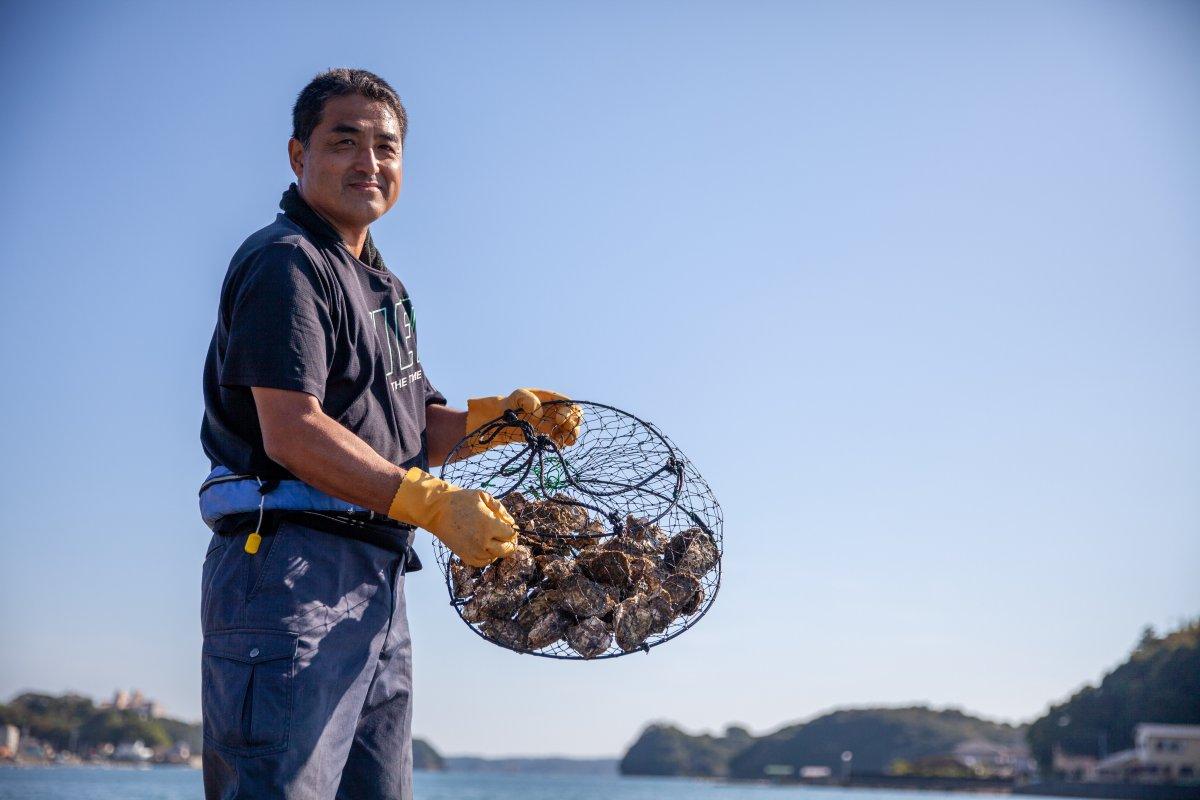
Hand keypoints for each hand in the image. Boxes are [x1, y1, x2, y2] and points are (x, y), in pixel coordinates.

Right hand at [388, 467, 516, 566]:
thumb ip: (500, 509)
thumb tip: (512, 523)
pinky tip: (485, 546)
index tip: (508, 526)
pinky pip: (483, 562)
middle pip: (507, 549)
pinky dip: (487, 556)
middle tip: (506, 535)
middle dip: (509, 542)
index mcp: (489, 525)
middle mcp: (483, 541)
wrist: (437, 510)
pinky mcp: (465, 557)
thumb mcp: (483, 496)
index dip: (512, 530)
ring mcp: (474, 551)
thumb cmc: (460, 500)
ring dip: (498, 549)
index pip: (511, 535)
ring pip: (496, 556)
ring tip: (493, 538)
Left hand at [466, 388, 581, 452]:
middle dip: (574, 425)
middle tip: (563, 429)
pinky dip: (560, 444)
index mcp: (552, 400)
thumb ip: (527, 399)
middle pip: (575, 419)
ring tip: (563, 440)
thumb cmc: (511, 404)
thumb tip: (538, 412)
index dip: (569, 412)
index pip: (569, 405)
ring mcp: (553, 425)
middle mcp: (556, 412)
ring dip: (571, 436)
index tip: (559, 418)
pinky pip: (560, 442)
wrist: (502, 419)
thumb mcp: (517, 396)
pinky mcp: (547, 437)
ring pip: (571, 432)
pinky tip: (552, 444)